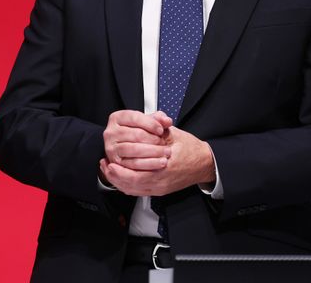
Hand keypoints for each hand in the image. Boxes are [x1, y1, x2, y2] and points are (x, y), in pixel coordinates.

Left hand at [99, 125, 215, 196]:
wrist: (204, 164)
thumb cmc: (191, 149)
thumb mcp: (175, 134)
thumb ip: (160, 126)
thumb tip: (150, 118)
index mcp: (165, 166)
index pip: (138, 173)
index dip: (122, 169)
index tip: (110, 161)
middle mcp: (162, 181)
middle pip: (132, 185)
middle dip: (116, 177)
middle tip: (106, 167)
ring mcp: (161, 188)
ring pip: (135, 190)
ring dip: (119, 182)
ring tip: (109, 172)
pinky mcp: (161, 190)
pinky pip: (140, 192)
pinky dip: (128, 186)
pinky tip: (120, 179)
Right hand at [101, 110, 171, 181]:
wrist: (129, 149)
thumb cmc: (138, 133)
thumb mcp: (147, 122)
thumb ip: (158, 119)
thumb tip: (167, 121)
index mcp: (117, 118)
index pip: (135, 118)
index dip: (151, 124)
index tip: (162, 130)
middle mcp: (111, 132)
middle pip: (136, 135)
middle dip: (154, 140)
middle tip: (164, 143)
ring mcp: (111, 148)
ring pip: (134, 149)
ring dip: (153, 152)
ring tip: (164, 152)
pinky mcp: (115, 162)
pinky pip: (132, 164)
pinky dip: (148, 164)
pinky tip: (158, 163)